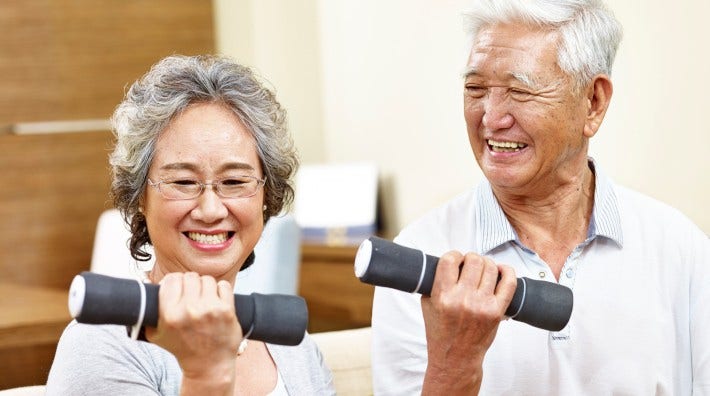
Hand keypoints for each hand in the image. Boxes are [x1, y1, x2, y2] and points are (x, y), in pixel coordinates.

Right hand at [145, 272, 240, 390]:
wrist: (208, 365)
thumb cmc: (182, 348)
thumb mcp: (156, 333)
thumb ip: (146, 309)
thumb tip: (145, 279)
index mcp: (170, 315)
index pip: (171, 279)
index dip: (174, 281)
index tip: (177, 287)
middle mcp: (189, 310)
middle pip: (190, 276)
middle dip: (190, 283)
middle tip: (192, 294)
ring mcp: (210, 309)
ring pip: (207, 279)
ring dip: (206, 287)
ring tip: (204, 299)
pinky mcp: (227, 310)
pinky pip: (223, 285)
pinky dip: (221, 290)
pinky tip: (217, 301)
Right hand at [420, 252, 516, 394]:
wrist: (456, 358)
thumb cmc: (441, 332)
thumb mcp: (428, 305)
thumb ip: (434, 283)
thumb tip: (448, 263)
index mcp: (443, 296)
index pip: (449, 260)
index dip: (454, 255)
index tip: (455, 260)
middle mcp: (463, 299)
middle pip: (473, 260)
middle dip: (471, 258)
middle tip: (469, 265)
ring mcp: (482, 305)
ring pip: (490, 268)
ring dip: (486, 264)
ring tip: (482, 270)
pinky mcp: (497, 312)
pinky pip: (509, 283)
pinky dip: (507, 271)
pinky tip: (501, 271)